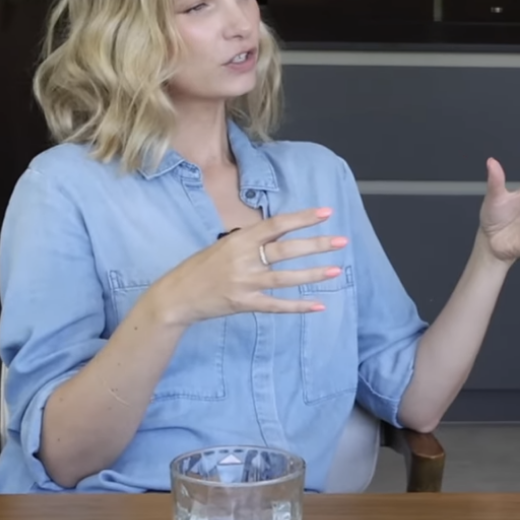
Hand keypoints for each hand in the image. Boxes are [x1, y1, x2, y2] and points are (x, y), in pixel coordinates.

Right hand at [147, 208, 348, 326]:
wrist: (177, 296)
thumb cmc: (201, 267)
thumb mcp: (224, 244)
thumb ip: (251, 240)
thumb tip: (280, 232)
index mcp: (239, 239)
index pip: (277, 224)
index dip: (302, 218)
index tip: (326, 212)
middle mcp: (244, 259)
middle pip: (286, 250)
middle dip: (316, 244)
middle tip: (341, 241)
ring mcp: (245, 283)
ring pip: (286, 278)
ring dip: (313, 274)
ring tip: (336, 270)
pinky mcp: (244, 303)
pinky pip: (276, 305)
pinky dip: (298, 306)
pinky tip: (318, 305)